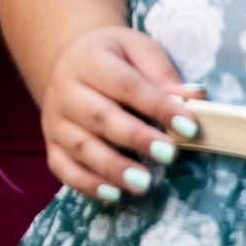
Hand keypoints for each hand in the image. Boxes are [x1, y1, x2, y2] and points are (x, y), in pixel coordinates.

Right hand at [38, 24, 199, 204]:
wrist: (69, 60)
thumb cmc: (113, 57)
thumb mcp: (138, 51)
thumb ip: (164, 75)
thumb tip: (194, 97)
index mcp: (89, 60)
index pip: (125, 84)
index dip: (157, 106)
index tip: (188, 126)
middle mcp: (65, 89)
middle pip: (100, 117)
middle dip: (136, 138)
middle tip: (169, 155)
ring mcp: (55, 120)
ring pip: (81, 147)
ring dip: (113, 168)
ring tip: (144, 184)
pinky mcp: (52, 144)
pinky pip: (64, 168)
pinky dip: (87, 184)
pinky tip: (114, 195)